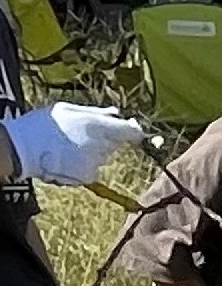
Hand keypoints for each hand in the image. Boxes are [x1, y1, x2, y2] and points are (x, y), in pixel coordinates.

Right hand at [5, 104, 143, 186]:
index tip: (132, 130)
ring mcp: (95, 163)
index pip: (131, 132)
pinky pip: (92, 170)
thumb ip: (96, 112)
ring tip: (67, 146)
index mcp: (98, 126)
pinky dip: (83, 166)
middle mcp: (101, 145)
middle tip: (80, 135)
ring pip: (102, 157)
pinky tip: (66, 159)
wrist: (23, 149)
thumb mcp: (68, 109)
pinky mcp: (88, 176)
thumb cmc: (44, 124)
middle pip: (114, 145)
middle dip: (104, 140)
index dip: (134, 131)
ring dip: (92, 153)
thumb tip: (117, 114)